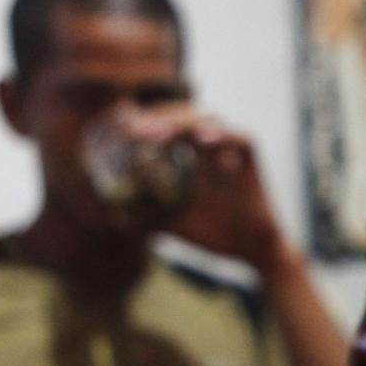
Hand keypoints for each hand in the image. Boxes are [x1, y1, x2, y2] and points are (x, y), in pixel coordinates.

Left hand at [118, 104, 287, 272]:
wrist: (252, 251)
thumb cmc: (216, 235)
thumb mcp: (172, 222)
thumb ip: (147, 215)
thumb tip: (114, 217)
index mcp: (192, 154)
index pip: (165, 122)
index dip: (144, 121)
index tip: (120, 131)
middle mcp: (212, 145)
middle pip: (181, 114)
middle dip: (156, 119)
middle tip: (133, 132)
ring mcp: (232, 149)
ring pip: (206, 119)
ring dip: (180, 123)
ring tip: (158, 136)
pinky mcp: (252, 159)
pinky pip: (238, 139)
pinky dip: (221, 136)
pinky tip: (202, 141)